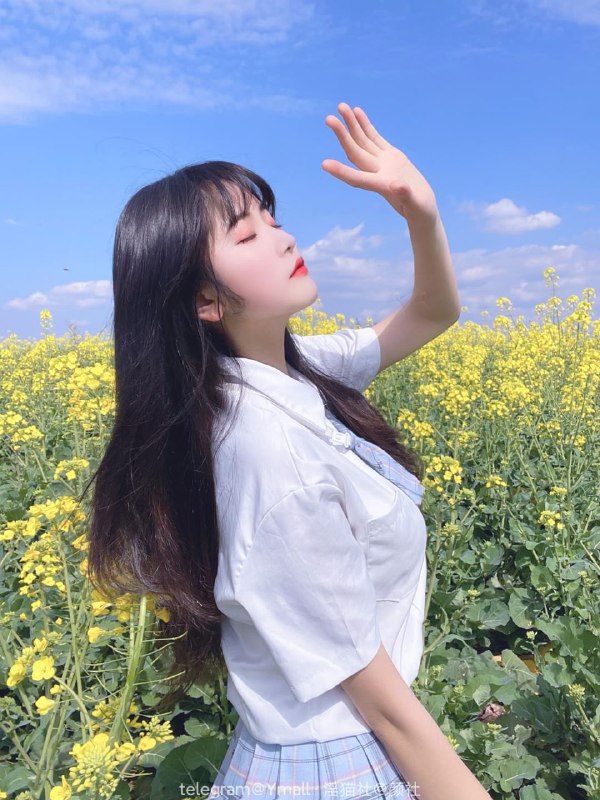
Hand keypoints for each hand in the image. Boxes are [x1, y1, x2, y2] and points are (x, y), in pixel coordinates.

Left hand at [322, 102, 438, 227]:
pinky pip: (374, 138)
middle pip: (356, 152)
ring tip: (341, 107)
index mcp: (381, 185)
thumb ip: (405, 195)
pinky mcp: (391, 156)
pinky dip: (365, 126)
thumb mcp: (415, 204)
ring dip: (352, 125)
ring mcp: (383, 163)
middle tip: (329, 119)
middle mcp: (377, 172)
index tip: (324, 165)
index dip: (342, 172)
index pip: (357, 178)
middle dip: (343, 136)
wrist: (422, 209)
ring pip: (363, 141)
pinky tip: (357, 112)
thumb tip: (398, 186)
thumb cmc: (419, 211)